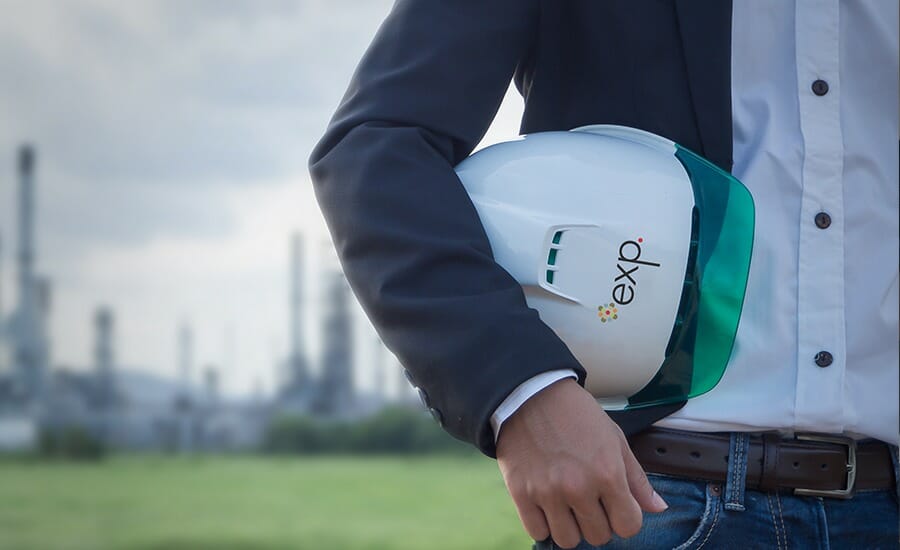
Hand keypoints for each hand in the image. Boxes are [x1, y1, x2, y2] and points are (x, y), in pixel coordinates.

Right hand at [496, 378, 667, 548]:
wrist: (530, 393)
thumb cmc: (575, 413)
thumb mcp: (614, 438)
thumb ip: (637, 478)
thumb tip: (658, 508)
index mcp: (607, 473)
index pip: (628, 527)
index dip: (624, 518)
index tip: (615, 506)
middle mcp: (578, 487)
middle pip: (598, 537)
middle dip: (597, 522)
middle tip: (588, 501)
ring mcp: (547, 492)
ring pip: (567, 540)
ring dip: (570, 527)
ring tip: (566, 505)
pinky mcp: (521, 493)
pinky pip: (537, 533)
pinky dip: (543, 524)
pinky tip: (546, 505)